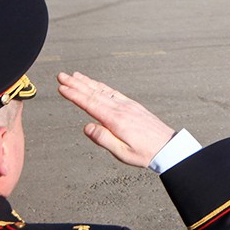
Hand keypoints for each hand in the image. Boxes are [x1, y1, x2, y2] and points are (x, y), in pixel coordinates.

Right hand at [57, 71, 174, 167]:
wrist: (168, 147)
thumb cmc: (145, 153)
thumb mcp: (123, 153)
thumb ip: (103, 139)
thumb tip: (87, 127)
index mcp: (115, 120)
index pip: (90, 104)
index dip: (74, 95)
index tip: (61, 88)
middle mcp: (121, 109)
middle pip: (94, 93)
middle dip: (76, 84)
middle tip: (61, 76)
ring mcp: (127, 105)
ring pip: (103, 90)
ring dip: (87, 82)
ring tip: (75, 75)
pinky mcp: (132, 106)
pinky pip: (112, 92)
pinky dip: (101, 86)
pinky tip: (96, 84)